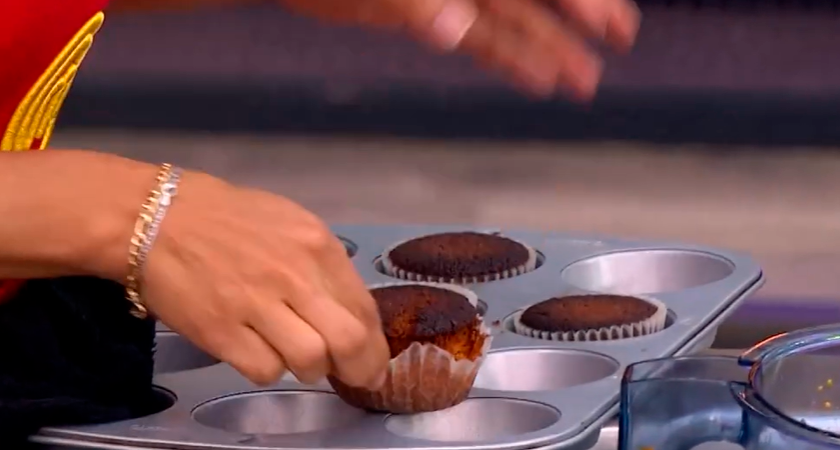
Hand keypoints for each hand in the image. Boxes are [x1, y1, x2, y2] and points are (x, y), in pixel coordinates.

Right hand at [140, 171, 389, 386]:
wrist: (156, 217)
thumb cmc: (227, 218)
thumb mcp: (290, 224)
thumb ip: (323, 266)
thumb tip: (349, 312)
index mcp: (317, 245)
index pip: (365, 309)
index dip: (376, 345)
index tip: (373, 361)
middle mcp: (294, 275)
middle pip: (349, 341)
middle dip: (359, 369)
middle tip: (352, 376)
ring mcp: (256, 304)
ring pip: (310, 362)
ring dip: (310, 368)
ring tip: (297, 356)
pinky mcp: (220, 331)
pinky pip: (265, 370)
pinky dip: (269, 368)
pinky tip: (260, 351)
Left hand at [281, 0, 639, 99]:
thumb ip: (416, 4)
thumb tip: (453, 29)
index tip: (613, 21)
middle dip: (578, 16)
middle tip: (619, 39)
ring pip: (509, 21)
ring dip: (546, 49)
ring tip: (581, 79)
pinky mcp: (423, 16)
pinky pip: (475, 38)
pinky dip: (504, 58)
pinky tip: (534, 77)